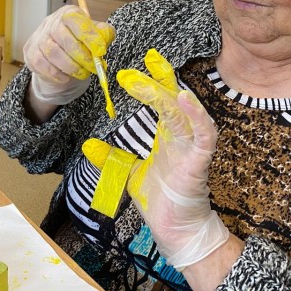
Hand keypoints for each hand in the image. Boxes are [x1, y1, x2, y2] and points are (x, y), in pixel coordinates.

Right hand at [23, 5, 114, 104]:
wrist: (58, 60)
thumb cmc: (79, 44)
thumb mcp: (95, 36)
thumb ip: (103, 34)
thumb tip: (104, 38)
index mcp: (68, 14)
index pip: (76, 20)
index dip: (89, 36)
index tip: (101, 51)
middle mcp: (50, 22)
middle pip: (63, 37)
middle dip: (82, 56)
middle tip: (94, 67)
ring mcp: (38, 38)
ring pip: (53, 53)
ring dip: (71, 67)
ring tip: (82, 73)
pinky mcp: (31, 54)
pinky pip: (43, 65)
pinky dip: (57, 74)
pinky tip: (66, 77)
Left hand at [86, 49, 228, 268]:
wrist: (177, 232)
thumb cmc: (161, 200)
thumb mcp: (129, 174)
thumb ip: (111, 158)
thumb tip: (87, 143)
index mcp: (168, 136)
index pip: (164, 99)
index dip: (156, 78)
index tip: (145, 57)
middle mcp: (181, 137)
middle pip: (173, 99)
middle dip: (158, 78)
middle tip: (139, 62)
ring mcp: (191, 148)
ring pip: (183, 112)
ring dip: (166, 92)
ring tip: (150, 73)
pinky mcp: (199, 162)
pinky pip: (203, 135)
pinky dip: (196, 116)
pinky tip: (184, 99)